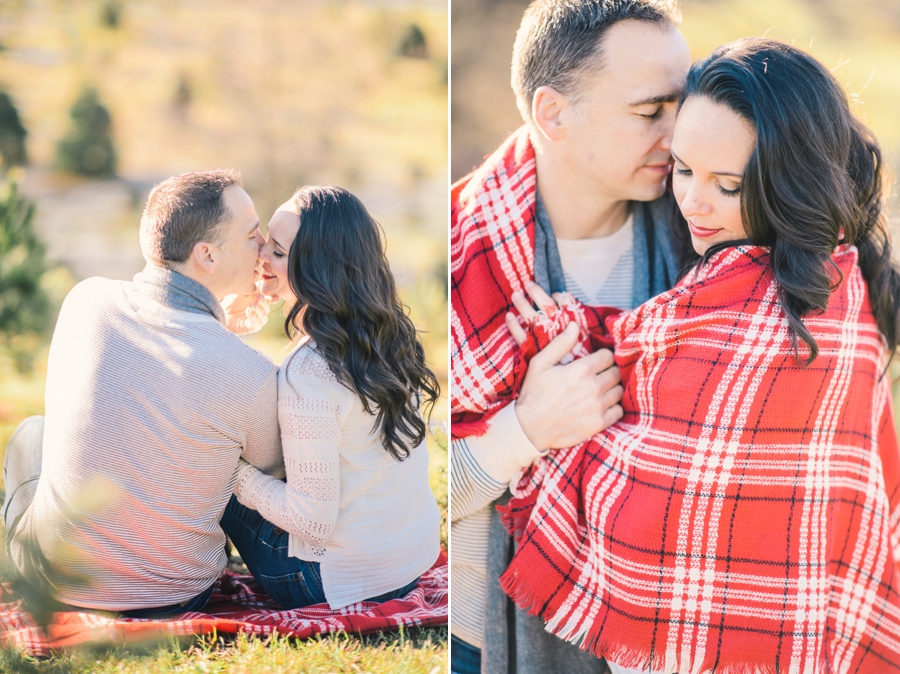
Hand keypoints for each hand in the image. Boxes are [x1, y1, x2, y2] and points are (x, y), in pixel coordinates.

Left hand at [221, 288, 270, 334]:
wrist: (221, 312)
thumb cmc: (232, 301)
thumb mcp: (243, 291)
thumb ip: (252, 286)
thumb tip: (257, 273)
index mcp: (260, 302)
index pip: (270, 300)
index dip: (273, 298)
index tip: (273, 297)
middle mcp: (259, 311)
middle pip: (267, 308)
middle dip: (264, 303)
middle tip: (259, 297)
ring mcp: (256, 320)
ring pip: (264, 317)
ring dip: (260, 310)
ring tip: (253, 305)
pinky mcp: (251, 327)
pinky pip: (257, 324)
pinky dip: (253, 317)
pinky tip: (248, 311)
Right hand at [506, 283, 623, 450]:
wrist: (529, 428)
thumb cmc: (533, 394)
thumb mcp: (540, 364)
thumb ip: (560, 344)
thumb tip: (575, 325)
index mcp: (581, 370)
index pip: (608, 355)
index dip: (601, 357)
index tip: (595, 362)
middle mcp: (594, 387)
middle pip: (616, 372)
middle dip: (608, 371)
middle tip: (597, 376)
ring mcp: (598, 406)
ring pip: (619, 391)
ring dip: (611, 389)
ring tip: (599, 391)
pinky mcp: (599, 423)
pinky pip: (618, 411)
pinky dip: (613, 407)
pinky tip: (600, 406)